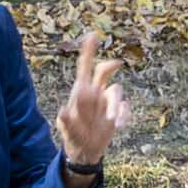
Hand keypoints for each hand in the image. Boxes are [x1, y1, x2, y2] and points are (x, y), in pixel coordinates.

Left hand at [52, 28, 129, 168]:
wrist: (86, 152)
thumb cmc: (74, 138)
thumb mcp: (68, 132)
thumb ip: (66, 122)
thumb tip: (62, 111)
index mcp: (80, 93)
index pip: (84, 68)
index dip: (88, 52)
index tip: (93, 35)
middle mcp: (95, 93)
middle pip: (104, 72)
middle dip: (110, 67)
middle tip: (118, 64)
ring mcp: (106, 102)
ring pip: (116, 90)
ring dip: (115, 104)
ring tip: (111, 122)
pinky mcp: (116, 112)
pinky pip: (125, 107)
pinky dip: (124, 115)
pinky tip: (118, 126)